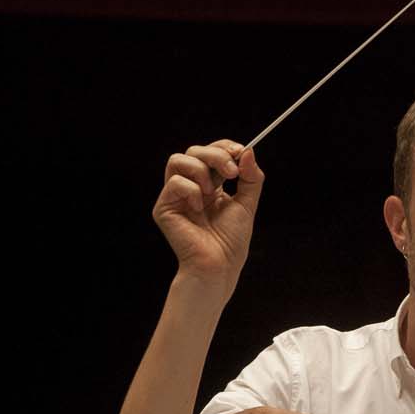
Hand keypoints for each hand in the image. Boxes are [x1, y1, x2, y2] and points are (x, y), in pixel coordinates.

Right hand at [152, 141, 263, 287]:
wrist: (220, 266)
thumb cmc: (231, 242)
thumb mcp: (247, 203)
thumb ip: (250, 177)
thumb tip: (249, 151)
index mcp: (209, 185)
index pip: (211, 152)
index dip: (225, 147)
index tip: (242, 152)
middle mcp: (190, 187)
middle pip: (194, 150)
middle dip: (217, 156)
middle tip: (232, 173)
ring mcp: (175, 196)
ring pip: (177, 159)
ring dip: (201, 170)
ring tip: (211, 193)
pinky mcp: (164, 207)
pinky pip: (175, 182)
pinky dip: (192, 191)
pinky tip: (199, 209)